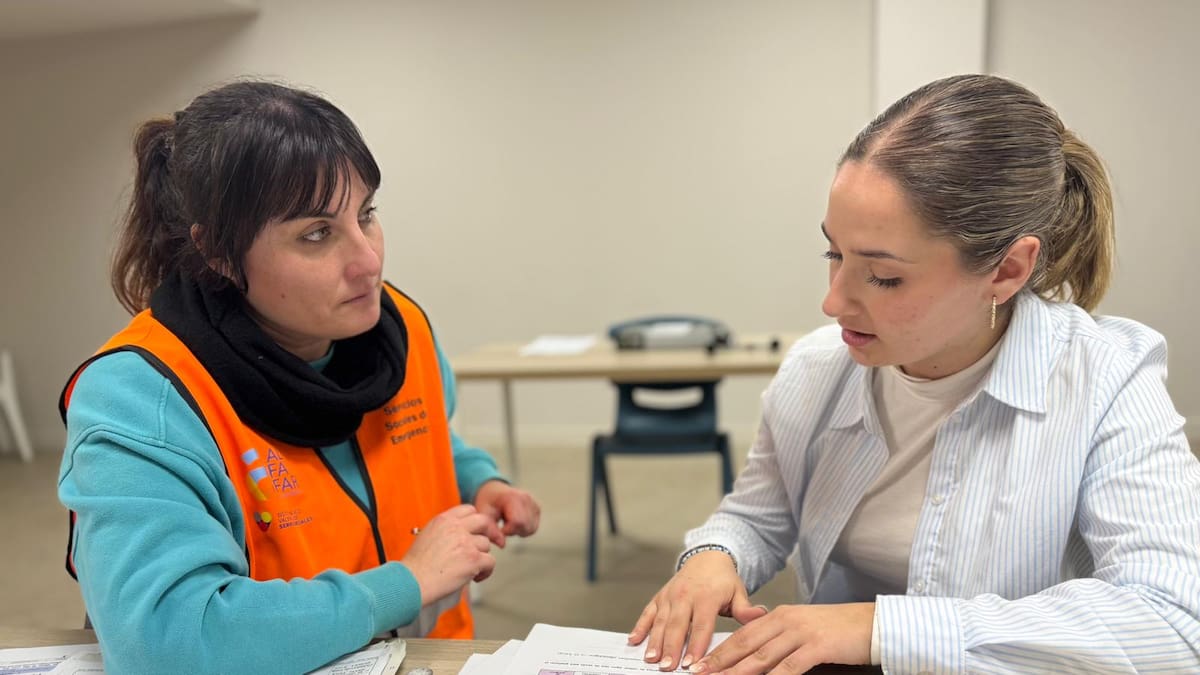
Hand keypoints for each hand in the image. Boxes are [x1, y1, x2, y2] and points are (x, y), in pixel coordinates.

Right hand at [402, 504, 498, 605]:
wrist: (411, 582)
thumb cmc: (415, 566)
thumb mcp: (427, 536)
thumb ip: (445, 531)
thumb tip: (462, 535)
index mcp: (444, 520)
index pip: (468, 509)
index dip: (475, 520)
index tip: (476, 531)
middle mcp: (456, 527)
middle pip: (483, 521)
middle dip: (488, 532)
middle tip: (486, 545)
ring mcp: (466, 543)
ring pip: (486, 544)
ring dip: (482, 556)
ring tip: (471, 569)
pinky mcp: (474, 559)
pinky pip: (491, 561)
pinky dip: (486, 571)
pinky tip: (475, 578)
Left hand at [472, 480, 540, 547]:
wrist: (494, 492)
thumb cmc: (488, 503)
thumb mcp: (484, 515)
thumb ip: (492, 530)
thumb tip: (502, 545)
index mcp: (512, 497)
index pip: (517, 522)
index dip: (507, 531)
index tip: (498, 529)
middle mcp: (526, 498)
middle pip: (526, 526)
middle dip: (513, 532)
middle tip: (503, 527)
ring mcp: (534, 503)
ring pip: (532, 528)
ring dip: (519, 532)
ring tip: (508, 525)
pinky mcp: (537, 508)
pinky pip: (534, 527)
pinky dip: (524, 529)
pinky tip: (515, 524)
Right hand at [628, 550, 766, 671]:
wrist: (707, 556)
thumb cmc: (724, 580)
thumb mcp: (738, 591)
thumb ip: (746, 608)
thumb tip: (761, 615)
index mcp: (707, 597)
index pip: (702, 625)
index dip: (696, 645)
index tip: (691, 663)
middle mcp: (686, 595)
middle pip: (677, 626)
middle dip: (671, 648)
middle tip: (667, 667)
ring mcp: (670, 595)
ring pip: (660, 621)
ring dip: (654, 641)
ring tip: (650, 659)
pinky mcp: (660, 596)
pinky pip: (648, 612)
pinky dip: (640, 626)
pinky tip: (633, 640)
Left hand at [690, 602, 874, 673]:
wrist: (872, 623)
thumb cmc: (839, 630)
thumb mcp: (803, 630)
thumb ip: (779, 640)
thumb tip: (756, 660)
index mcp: (779, 615)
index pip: (742, 635)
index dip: (720, 651)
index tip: (701, 664)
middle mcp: (786, 621)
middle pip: (745, 645)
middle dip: (720, 662)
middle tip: (699, 674)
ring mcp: (801, 633)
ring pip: (762, 657)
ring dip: (738, 672)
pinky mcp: (817, 646)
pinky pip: (789, 666)